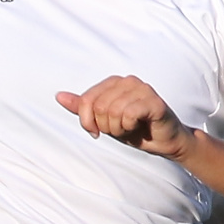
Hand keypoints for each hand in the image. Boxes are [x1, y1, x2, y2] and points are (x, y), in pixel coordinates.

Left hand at [57, 76, 191, 159]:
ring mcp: (142, 89)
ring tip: (129, 129)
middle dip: (106, 126)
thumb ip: (83, 108)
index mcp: (113, 82)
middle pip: (99, 107)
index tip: (95, 132)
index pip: (86, 100)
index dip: (86, 121)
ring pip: (113, 111)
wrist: (165, 142)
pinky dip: (129, 126)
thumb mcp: (104, 120)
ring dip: (118, 128)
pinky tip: (138, 127)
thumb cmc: (136, 129)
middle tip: (119, 131)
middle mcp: (128, 81)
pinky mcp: (154, 101)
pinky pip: (129, 114)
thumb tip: (59, 96)